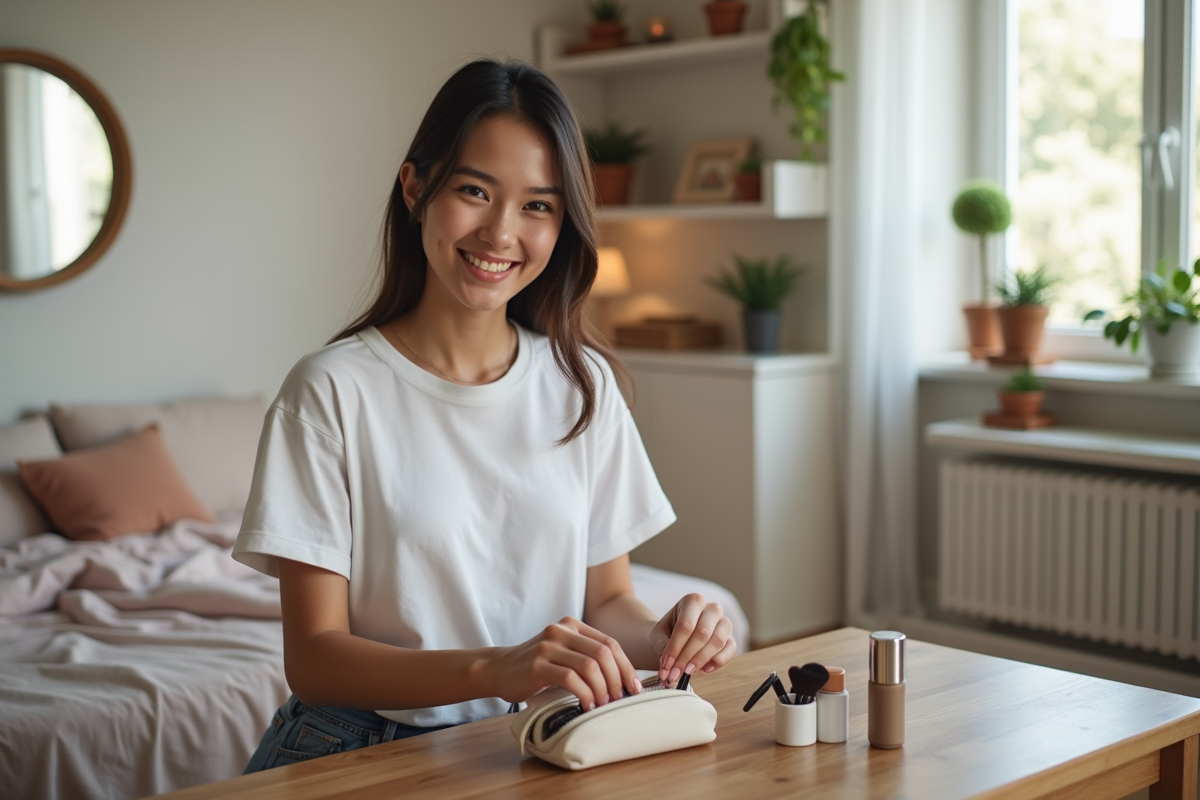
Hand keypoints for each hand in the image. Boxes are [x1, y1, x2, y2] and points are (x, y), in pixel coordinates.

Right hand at [487, 617, 641, 709]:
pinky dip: (584, 694)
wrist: (499, 669)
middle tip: (619, 699)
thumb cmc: (537, 666)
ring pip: (590, 666)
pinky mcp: (537, 665)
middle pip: (603, 653)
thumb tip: (623, 679)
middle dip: (617, 679)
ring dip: (602, 689)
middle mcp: (561, 630)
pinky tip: (586, 706)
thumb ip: (587, 656)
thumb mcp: (563, 652)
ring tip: (603, 705)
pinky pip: (571, 679)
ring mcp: (548, 646)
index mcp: (572, 625)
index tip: (634, 688)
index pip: (610, 644)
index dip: (626, 667)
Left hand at [648, 593, 736, 685]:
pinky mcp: (731, 638)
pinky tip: (704, 669)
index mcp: (692, 601)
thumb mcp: (659, 636)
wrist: (676, 635)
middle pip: (702, 633)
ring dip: (700, 660)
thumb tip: (668, 669)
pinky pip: (730, 650)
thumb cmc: (667, 632)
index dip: (675, 648)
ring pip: (717, 641)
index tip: (666, 666)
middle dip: (686, 657)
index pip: (686, 625)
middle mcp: (711, 608)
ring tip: (687, 672)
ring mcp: (724, 622)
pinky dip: (718, 662)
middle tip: (675, 674)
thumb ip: (663, 649)